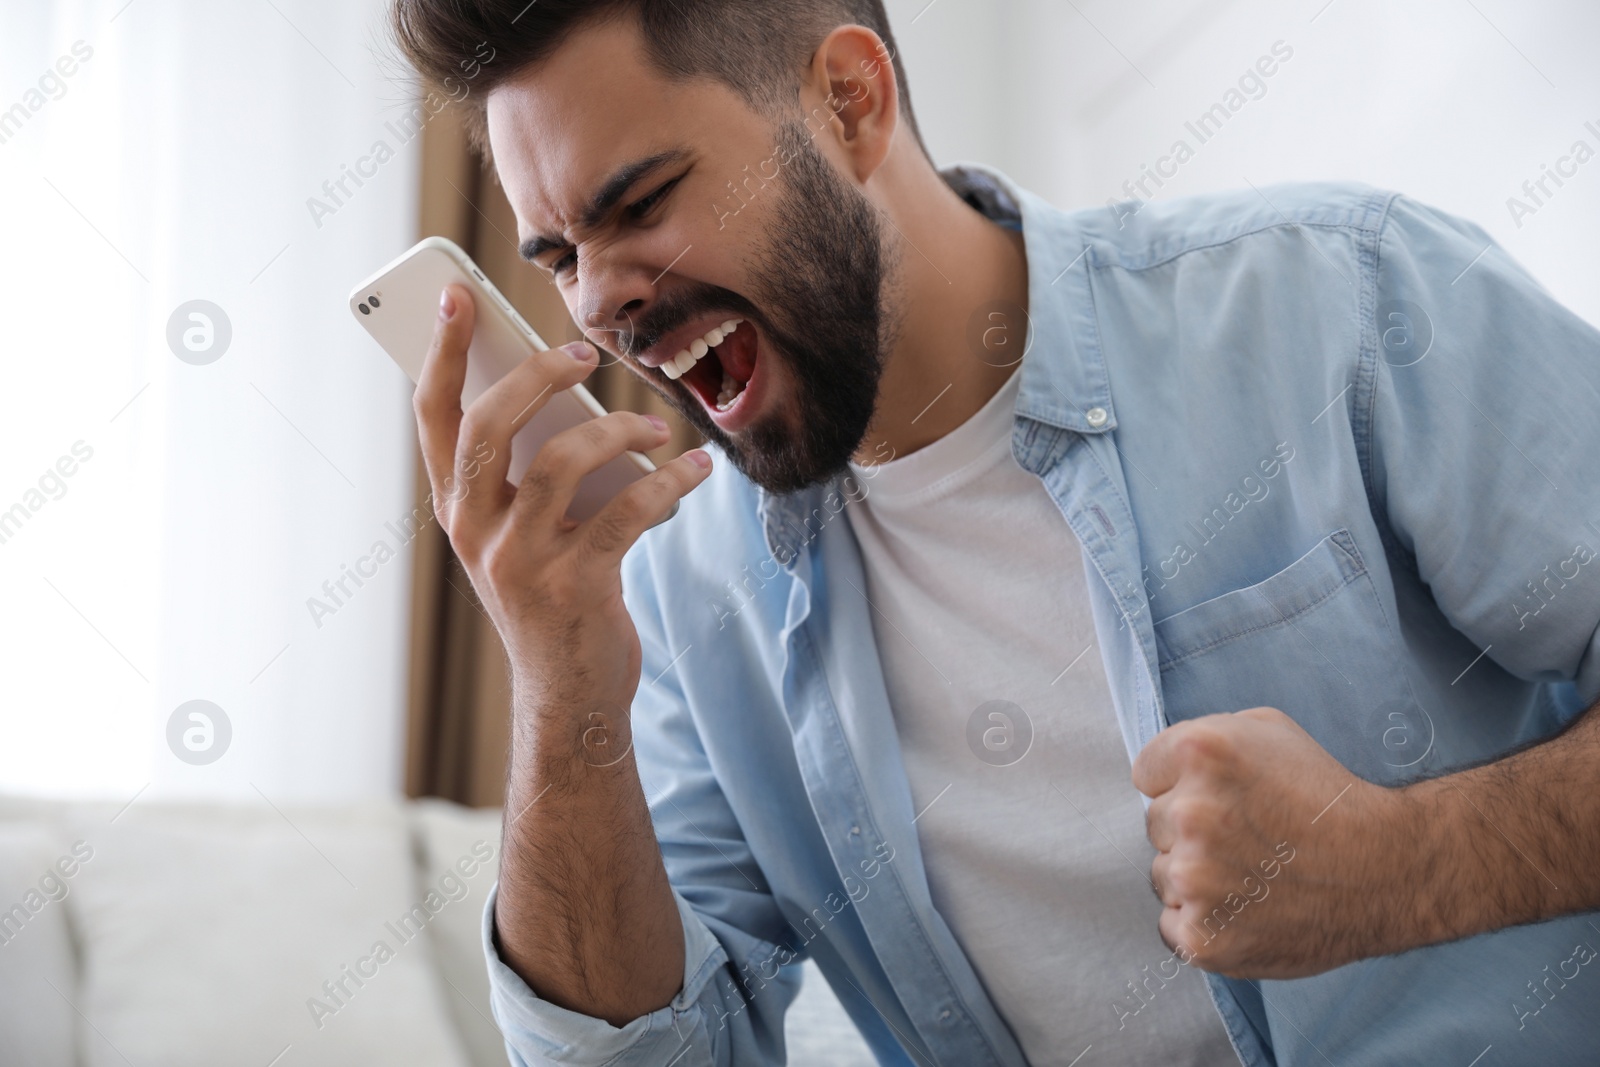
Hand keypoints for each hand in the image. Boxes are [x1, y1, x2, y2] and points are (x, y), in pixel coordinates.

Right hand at [414, 284, 711, 717]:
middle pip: (490, 425)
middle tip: (584, 356)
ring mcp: (521, 561)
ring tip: (657, 429)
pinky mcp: (575, 585)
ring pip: (561, 462)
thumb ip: (528, 472)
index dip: (441, 352)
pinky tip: (695, 470)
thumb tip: (567, 391)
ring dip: (619, 431)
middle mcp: (476, 532)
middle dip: (537, 376)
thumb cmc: (552, 597)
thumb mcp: (521, 534)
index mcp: (456, 510)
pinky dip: (668, 483)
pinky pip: (627, 511)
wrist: (569, 695)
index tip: (457, 295)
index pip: (434, 417)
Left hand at [1132, 706, 1416, 978]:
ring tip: (1253, 875)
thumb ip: (1203, 738)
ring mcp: (1193, 879)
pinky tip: (1247, 910)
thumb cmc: (1326, 798)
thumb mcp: (1267, 731)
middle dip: (1191, 830)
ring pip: (1163, 875)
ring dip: (1196, 877)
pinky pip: (1173, 924)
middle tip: (1248, 838)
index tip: (1224, 796)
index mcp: (1200, 752)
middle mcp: (1190, 813)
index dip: (1183, 783)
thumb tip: (1161, 767)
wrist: (1386, 871)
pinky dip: (1203, 922)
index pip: (1146, 772)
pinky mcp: (1202, 935)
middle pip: (1155, 823)